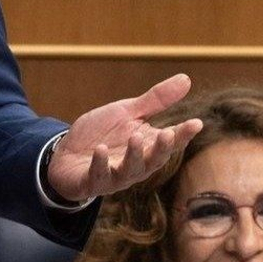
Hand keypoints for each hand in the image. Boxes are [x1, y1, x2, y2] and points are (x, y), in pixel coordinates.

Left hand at [47, 74, 202, 203]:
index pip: (170, 142)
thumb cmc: (102, 135)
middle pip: (155, 160)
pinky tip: (101, 150)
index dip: (183, 134)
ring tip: (135, 137)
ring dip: (134, 156)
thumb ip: (155, 101)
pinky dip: (101, 163)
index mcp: (147, 145)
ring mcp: (114, 176)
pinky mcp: (92, 182)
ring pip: (130, 171)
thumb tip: (186, 79)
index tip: (196, 123)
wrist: (65, 155)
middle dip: (162, 149)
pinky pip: (98, 176)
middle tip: (167, 134)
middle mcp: (135, 164)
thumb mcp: (127, 112)